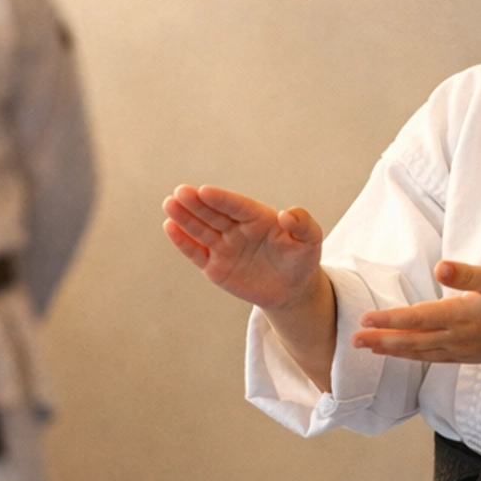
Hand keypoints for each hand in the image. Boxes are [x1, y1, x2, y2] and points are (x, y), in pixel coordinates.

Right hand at [163, 185, 323, 310]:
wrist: (292, 289)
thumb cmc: (301, 259)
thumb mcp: (311, 241)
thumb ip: (303, 224)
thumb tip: (287, 214)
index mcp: (257, 217)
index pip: (237, 206)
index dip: (221, 199)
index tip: (205, 191)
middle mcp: (237, 228)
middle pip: (214, 214)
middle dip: (197, 204)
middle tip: (180, 192)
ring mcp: (224, 246)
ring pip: (201, 230)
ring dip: (185, 218)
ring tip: (170, 204)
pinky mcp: (215, 266)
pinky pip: (197, 252)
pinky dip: (183, 242)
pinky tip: (170, 227)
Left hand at [355, 261, 480, 384]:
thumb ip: (468, 274)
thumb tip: (441, 267)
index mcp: (461, 315)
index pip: (418, 319)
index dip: (390, 320)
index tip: (365, 320)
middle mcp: (457, 338)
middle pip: (412, 341)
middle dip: (381, 341)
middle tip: (353, 342)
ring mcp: (461, 350)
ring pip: (420, 353)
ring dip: (392, 352)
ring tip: (369, 349)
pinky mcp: (467, 356)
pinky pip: (432, 359)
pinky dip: (412, 357)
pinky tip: (402, 355)